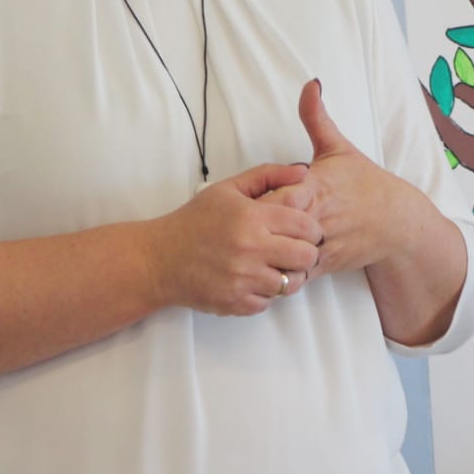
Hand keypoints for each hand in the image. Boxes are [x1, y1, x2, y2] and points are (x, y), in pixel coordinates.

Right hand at [146, 163, 322, 315]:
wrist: (160, 258)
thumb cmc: (195, 221)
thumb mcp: (228, 189)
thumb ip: (268, 176)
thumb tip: (302, 171)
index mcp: (252, 217)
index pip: (306, 226)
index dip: (312, 230)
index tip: (305, 232)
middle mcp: (251, 249)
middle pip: (306, 257)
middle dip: (306, 254)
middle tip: (295, 251)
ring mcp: (243, 279)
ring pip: (290, 284)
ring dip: (287, 276)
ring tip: (274, 266)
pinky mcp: (236, 302)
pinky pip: (268, 302)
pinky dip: (264, 293)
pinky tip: (252, 280)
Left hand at [261, 80, 404, 278]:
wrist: (396, 221)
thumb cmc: (363, 183)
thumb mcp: (339, 148)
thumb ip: (316, 118)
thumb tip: (310, 84)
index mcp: (316, 186)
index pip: (276, 195)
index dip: (257, 201)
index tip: (243, 202)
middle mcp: (319, 216)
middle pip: (275, 227)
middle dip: (255, 230)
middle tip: (233, 230)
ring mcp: (324, 243)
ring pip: (284, 254)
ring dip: (265, 254)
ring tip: (245, 250)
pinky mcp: (328, 265)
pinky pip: (297, 273)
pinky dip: (280, 271)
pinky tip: (265, 265)